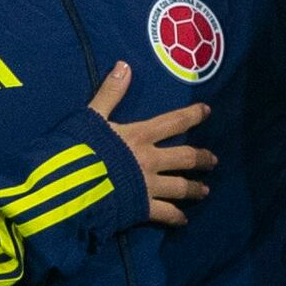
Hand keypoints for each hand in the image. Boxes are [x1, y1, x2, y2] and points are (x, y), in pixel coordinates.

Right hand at [88, 59, 216, 224]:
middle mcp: (150, 160)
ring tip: (205, 192)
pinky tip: (183, 221)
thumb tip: (124, 65)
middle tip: (214, 160)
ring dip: (195, 189)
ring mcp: (148, 185)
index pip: (173, 122)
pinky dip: (175, 217)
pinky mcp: (141, 208)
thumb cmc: (78, 149)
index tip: (208, 111)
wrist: (71, 185)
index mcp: (140, 136)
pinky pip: (164, 213)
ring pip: (180, 187)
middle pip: (185, 157)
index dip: (192, 115)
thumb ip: (110, 93)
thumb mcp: (91, 116)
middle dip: (201, 158)